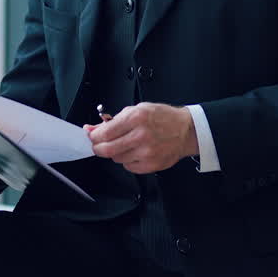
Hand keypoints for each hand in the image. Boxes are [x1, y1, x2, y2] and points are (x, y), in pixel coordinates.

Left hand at [83, 103, 197, 173]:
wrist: (186, 130)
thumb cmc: (162, 117)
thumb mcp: (137, 109)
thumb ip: (114, 120)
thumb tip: (93, 129)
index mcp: (136, 118)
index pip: (104, 133)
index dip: (94, 136)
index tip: (92, 135)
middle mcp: (141, 136)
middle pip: (106, 149)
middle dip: (98, 147)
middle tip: (99, 144)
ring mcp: (147, 152)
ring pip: (116, 159)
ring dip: (115, 152)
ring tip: (126, 144)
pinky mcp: (151, 165)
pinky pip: (128, 167)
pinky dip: (127, 160)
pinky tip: (136, 151)